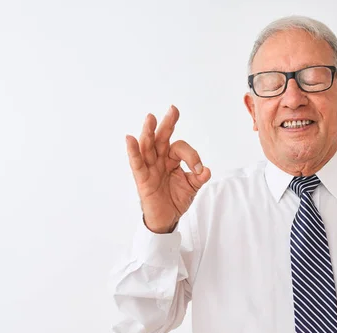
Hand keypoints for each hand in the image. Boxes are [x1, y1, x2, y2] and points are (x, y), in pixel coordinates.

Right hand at [126, 106, 210, 232]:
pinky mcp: (142, 179)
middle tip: (173, 109)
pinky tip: (130, 139)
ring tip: (150, 118)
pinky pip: (136, 163)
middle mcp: (159, 160)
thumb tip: (206, 171)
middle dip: (167, 124)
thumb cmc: (176, 199)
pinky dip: (133, 151)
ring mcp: (150, 168)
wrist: (167, 218)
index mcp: (171, 159)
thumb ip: (199, 178)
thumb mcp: (192, 187)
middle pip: (161, 138)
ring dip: (149, 132)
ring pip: (148, 147)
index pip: (179, 148)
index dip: (191, 156)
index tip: (199, 170)